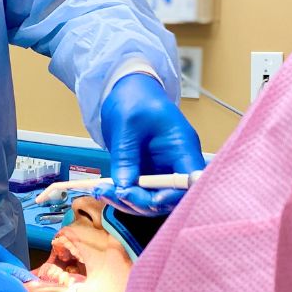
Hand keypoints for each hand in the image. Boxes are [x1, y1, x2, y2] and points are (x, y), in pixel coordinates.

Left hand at [97, 72, 204, 215]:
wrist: (127, 89)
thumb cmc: (135, 98)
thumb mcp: (127, 125)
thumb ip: (126, 157)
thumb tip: (124, 187)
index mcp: (183, 147)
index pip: (188, 183)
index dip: (172, 197)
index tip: (149, 199)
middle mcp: (176, 163)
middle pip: (170, 197)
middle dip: (143, 202)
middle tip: (116, 194)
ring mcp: (161, 170)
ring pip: (152, 199)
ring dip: (129, 202)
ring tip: (103, 192)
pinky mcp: (147, 172)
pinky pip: (139, 192)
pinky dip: (122, 195)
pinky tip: (104, 190)